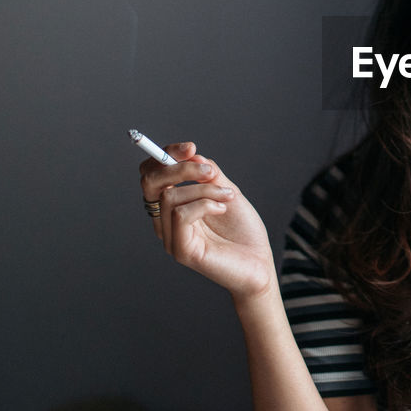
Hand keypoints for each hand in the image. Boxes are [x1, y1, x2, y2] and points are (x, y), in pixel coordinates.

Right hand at [138, 142, 274, 300]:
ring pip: (171, 196)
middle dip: (179, 168)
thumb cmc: (243, 231)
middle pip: (150, 183)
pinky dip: (205, 204)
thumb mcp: (227, 191)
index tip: (190, 147)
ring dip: (205, 189)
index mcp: (172, 206)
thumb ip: (209, 174)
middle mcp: (165, 221)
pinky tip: (223, 209)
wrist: (260, 263)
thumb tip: (192, 154)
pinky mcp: (181, 250)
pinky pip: (181, 215)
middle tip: (209, 170)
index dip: (165, 156)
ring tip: (228, 196)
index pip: (152, 175)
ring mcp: (170, 237)